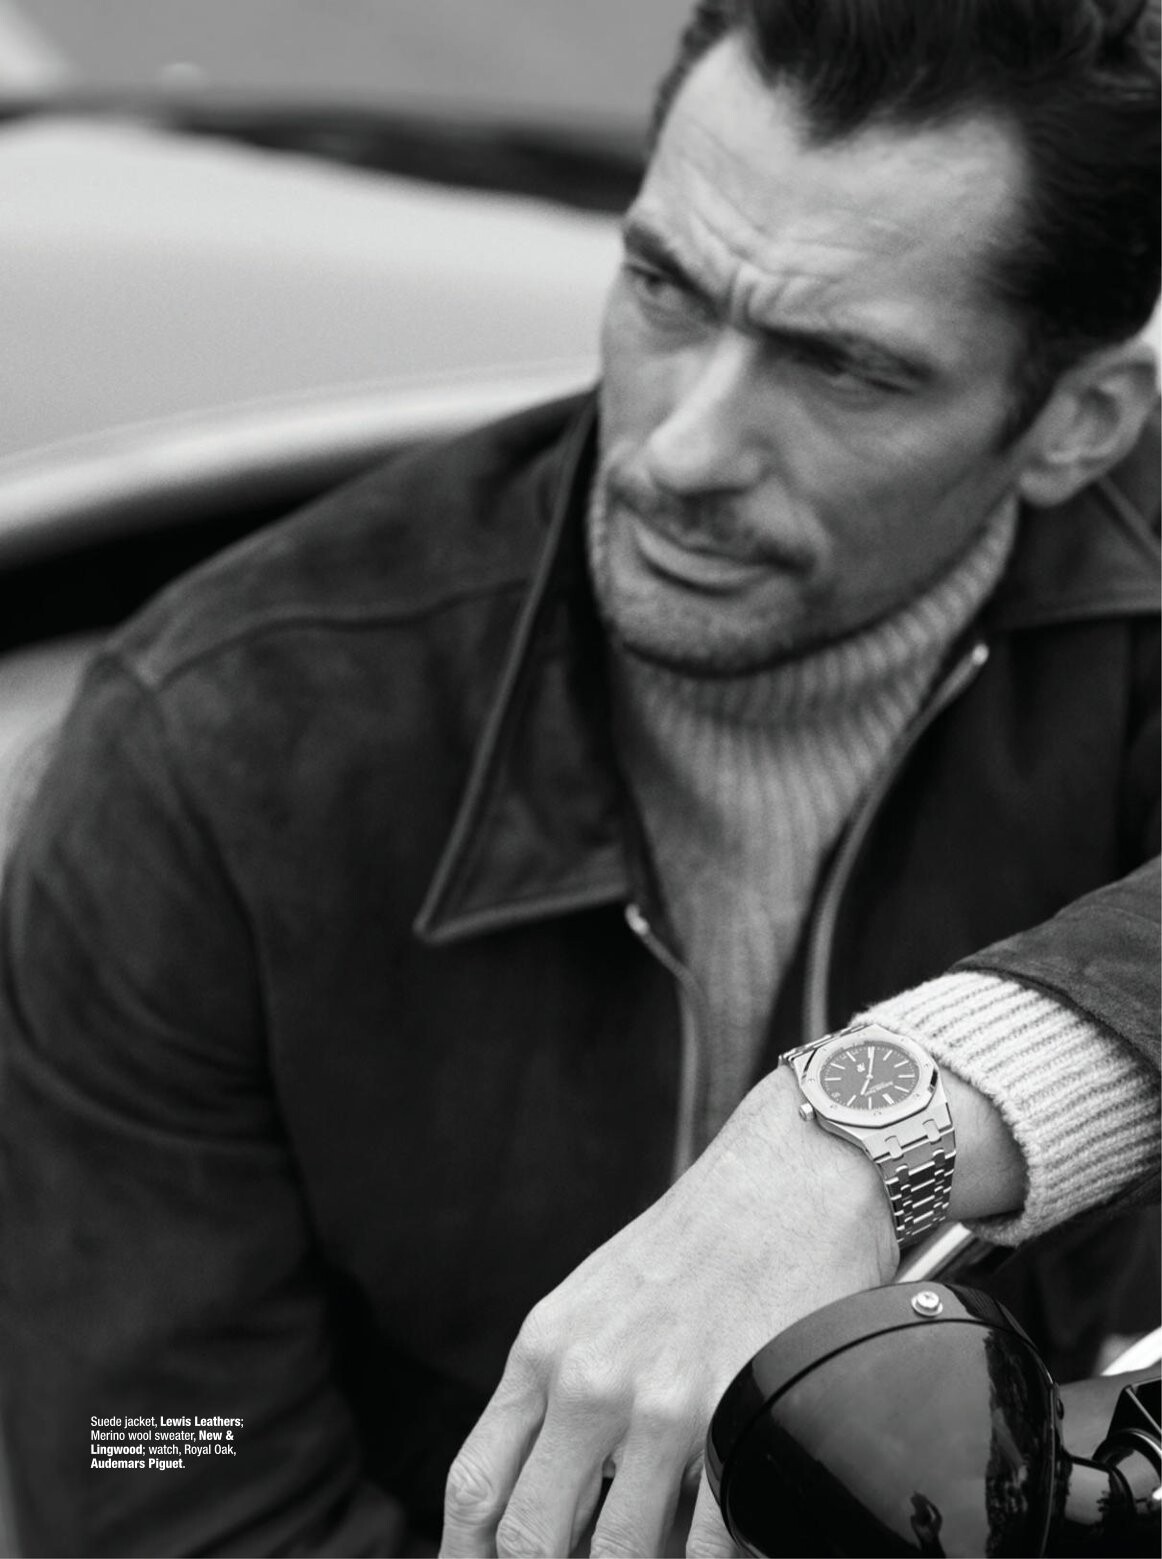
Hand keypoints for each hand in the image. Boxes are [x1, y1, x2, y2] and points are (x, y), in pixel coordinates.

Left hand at [439, 1067, 897, 1557]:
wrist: (787, 1176)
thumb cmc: (697, 1239)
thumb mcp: (594, 1297)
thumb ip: (558, 1383)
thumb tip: (547, 1483)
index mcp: (544, 1348)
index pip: (476, 1484)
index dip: (468, 1556)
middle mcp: (589, 1381)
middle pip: (532, 1536)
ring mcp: (663, 1405)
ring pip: (617, 1554)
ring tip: (647, 1555)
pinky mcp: (736, 1416)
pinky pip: (706, 1543)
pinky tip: (706, 1549)